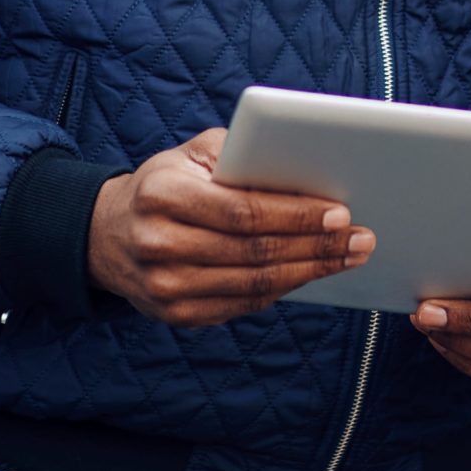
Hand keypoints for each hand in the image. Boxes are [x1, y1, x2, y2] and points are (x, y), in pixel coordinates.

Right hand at [87, 127, 373, 326]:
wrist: (109, 234)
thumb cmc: (167, 184)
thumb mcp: (193, 154)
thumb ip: (241, 154)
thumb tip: (303, 167)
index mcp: (161, 196)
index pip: (241, 211)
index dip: (294, 215)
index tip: (339, 212)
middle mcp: (158, 245)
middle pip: (254, 252)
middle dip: (316, 246)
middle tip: (361, 238)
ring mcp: (165, 288)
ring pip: (254, 284)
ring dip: (309, 271)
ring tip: (349, 256)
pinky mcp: (176, 315)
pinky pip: (243, 305)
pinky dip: (283, 289)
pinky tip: (311, 272)